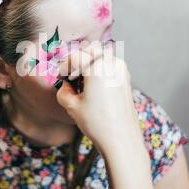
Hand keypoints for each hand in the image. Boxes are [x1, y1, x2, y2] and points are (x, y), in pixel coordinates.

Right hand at [56, 44, 158, 188]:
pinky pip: (111, 64)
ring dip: (91, 63)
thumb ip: (63, 90)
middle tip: (73, 76)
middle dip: (80, 60)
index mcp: (97, 68)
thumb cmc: (97, 123)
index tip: (61, 77)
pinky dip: (101, 70)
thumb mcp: (71, 106)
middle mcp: (112, 64)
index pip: (76, 57)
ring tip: (84, 83)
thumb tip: (66, 84)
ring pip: (103, 55)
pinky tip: (95, 88)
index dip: (65, 66)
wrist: (121, 139)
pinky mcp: (126, 78)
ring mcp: (122, 70)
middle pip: (92, 49)